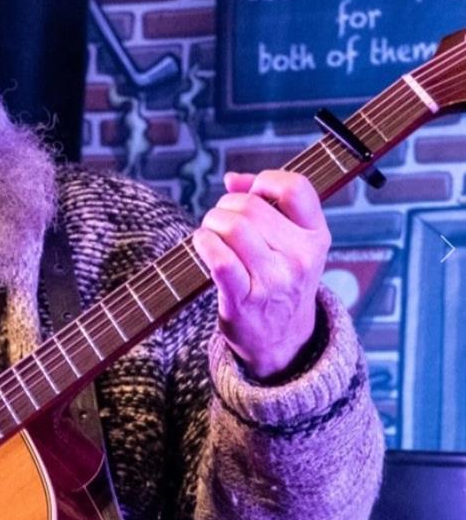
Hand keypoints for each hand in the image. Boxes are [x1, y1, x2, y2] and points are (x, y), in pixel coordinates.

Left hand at [191, 170, 329, 379]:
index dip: (265, 181)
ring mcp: (274, 280)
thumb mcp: (292, 244)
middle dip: (226, 206)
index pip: (296, 188)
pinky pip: (219, 260)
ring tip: (210, 234)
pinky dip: (203, 244)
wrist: (282, 340)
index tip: (252, 193)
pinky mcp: (245, 299)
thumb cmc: (280, 281)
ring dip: (211, 224)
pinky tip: (202, 245)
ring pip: (232, 227)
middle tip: (221, 221)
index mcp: (316, 236)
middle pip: (250, 206)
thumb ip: (268, 206)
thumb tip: (232, 179)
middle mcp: (300, 257)